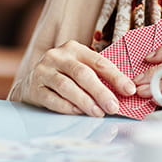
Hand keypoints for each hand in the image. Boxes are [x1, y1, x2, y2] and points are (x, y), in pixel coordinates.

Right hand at [20, 40, 135, 116]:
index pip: (99, 62)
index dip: (116, 77)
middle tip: (114, 107)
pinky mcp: (34, 88)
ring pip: (67, 87)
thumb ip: (99, 76)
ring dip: (85, 101)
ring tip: (98, 113)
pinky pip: (52, 99)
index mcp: (74, 48)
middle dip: (101, 92)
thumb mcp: (80, 68)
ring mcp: (43, 71)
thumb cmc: (64, 76)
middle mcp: (57, 56)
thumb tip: (125, 92)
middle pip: (82, 74)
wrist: (31, 83)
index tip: (129, 90)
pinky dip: (67, 107)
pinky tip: (78, 112)